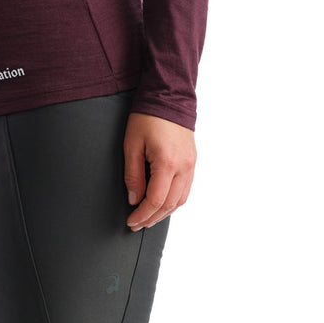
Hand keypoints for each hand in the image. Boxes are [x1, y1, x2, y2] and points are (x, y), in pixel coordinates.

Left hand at [123, 113, 196, 229]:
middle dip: (151, 218)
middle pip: (169, 205)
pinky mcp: (193, 162)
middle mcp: (183, 167)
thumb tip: (134, 200)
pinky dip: (173, 202)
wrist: (169, 97)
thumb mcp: (131, 146)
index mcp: (167, 163)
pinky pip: (186, 190)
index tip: (130, 221)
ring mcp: (191, 165)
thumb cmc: (147, 118)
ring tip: (148, 219)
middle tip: (136, 225)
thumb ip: (132, 175)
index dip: (142, 215)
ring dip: (163, 213)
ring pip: (180, 200)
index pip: (155, 200)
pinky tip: (162, 205)